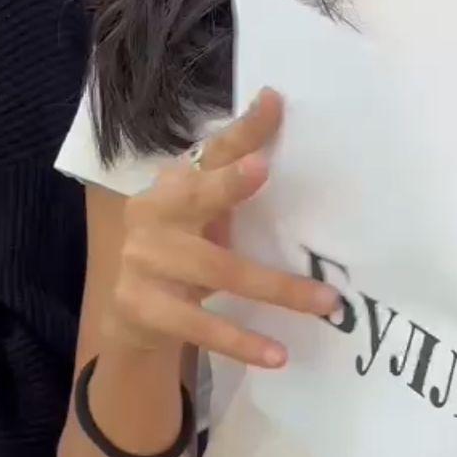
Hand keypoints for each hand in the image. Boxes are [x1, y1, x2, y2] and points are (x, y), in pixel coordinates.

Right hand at [105, 88, 339, 367]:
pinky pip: (200, 326)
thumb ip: (237, 186)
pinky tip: (277, 354)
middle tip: (262, 168)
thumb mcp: (208, 217)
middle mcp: (151, 213)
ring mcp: (142, 261)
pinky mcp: (141, 307)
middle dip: (226, 183)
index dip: (243, 130)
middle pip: (195, 196)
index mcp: (174, 184)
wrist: (130, 317)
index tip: (274, 103)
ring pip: (217, 270)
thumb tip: (287, 137)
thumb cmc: (184, 253)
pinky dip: (241, 341)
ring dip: (277, 289)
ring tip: (325, 303)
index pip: (212, 150)